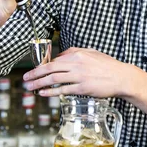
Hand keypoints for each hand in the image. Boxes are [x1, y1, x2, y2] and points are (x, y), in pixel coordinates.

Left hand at [23, 48, 141, 98]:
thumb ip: (76, 53)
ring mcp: (79, 76)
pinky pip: (63, 90)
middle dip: (35, 73)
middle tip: (26, 78)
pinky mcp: (82, 88)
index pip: (55, 60)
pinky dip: (50, 92)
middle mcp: (76, 64)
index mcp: (77, 54)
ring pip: (53, 79)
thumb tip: (62, 56)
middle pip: (50, 68)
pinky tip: (43, 93)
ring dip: (39, 83)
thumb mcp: (92, 53)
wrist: (121, 77)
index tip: (35, 71)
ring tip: (30, 87)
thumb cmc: (107, 66)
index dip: (42, 66)